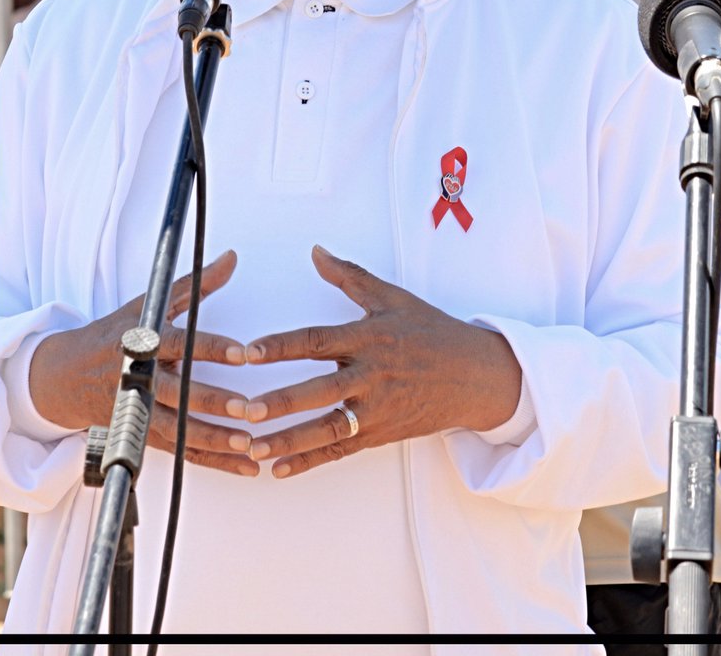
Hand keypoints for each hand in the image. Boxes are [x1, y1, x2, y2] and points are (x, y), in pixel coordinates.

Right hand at [28, 250, 258, 475]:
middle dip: (212, 402)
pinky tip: (244, 465)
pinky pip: (182, 453)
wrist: (67, 375)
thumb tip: (232, 257)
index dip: (213, 348)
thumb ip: (196, 284)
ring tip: (248, 443)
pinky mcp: (144, 435)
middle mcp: (141, 379)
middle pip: (179, 394)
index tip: (243, 353)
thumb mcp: (152, 304)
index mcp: (145, 343)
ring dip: (214, 440)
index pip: (182, 344)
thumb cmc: (117, 333)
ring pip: (179, 431)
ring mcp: (141, 412)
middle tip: (246, 408)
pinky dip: (214, 461)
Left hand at [242, 245, 521, 478]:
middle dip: (280, 402)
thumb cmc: (432, 331)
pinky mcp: (381, 432)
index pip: (317, 340)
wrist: (476, 374)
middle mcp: (372, 374)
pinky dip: (309, 461)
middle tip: (243, 409)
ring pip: (327, 428)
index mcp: (369, 337)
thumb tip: (316, 252)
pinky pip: (340, 450)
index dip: (280, 346)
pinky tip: (278, 469)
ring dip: (288, 439)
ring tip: (253, 448)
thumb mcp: (392, 298)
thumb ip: (349, 276)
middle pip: (319, 390)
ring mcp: (377, 408)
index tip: (247, 352)